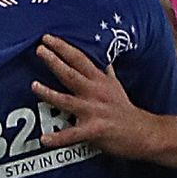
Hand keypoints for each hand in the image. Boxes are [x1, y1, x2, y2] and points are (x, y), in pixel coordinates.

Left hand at [34, 34, 154, 158]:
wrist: (142, 132)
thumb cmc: (125, 110)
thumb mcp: (116, 86)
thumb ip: (107, 73)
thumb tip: (104, 60)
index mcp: (99, 81)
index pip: (79, 59)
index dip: (63, 47)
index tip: (48, 38)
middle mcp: (95, 92)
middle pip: (71, 74)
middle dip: (54, 61)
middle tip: (39, 50)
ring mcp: (94, 111)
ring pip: (67, 100)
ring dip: (49, 93)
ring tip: (34, 86)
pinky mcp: (94, 130)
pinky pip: (72, 135)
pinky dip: (58, 138)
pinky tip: (44, 139)